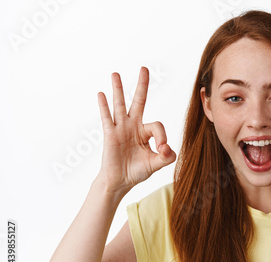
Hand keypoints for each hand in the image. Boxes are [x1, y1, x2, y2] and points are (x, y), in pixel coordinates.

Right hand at [96, 67, 175, 195]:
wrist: (120, 181)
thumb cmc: (137, 171)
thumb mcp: (156, 164)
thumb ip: (166, 157)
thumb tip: (168, 148)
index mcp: (145, 132)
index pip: (157, 126)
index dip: (162, 137)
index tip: (162, 149)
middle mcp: (133, 126)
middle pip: (139, 101)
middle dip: (142, 85)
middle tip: (144, 68)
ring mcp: (120, 129)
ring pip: (120, 105)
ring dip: (119, 90)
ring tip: (116, 74)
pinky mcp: (110, 135)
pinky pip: (107, 118)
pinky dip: (104, 106)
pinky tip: (101, 94)